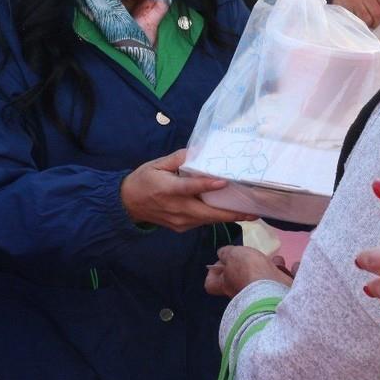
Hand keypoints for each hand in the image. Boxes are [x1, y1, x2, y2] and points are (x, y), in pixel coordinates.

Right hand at [120, 150, 256, 231]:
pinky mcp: (181, 227)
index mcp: (167, 189)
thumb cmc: (143, 180)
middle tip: (253, 210)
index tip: (224, 182)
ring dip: (228, 217)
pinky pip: (202, 222)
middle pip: (207, 213)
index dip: (206, 186)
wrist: (127, 205)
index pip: (189, 188)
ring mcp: (179, 221)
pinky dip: (216, 217)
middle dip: (231, 213)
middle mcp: (176, 208)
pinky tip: (230, 212)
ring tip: (249, 211)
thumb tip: (197, 152)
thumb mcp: (156, 164)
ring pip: (207, 220)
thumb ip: (176, 158)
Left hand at [205, 245, 293, 297]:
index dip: (213, 272)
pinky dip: (282, 272)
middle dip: (247, 264)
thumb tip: (222, 254)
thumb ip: (226, 253)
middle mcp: (239, 291)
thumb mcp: (233, 255)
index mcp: (225, 284)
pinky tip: (286, 265)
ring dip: (268, 266)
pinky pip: (276, 281)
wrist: (273, 290)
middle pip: (238, 277)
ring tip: (275, 259)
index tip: (221, 261)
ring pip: (259, 278)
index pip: (210, 284)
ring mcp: (257, 294)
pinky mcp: (273, 294)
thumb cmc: (249, 271)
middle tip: (252, 255)